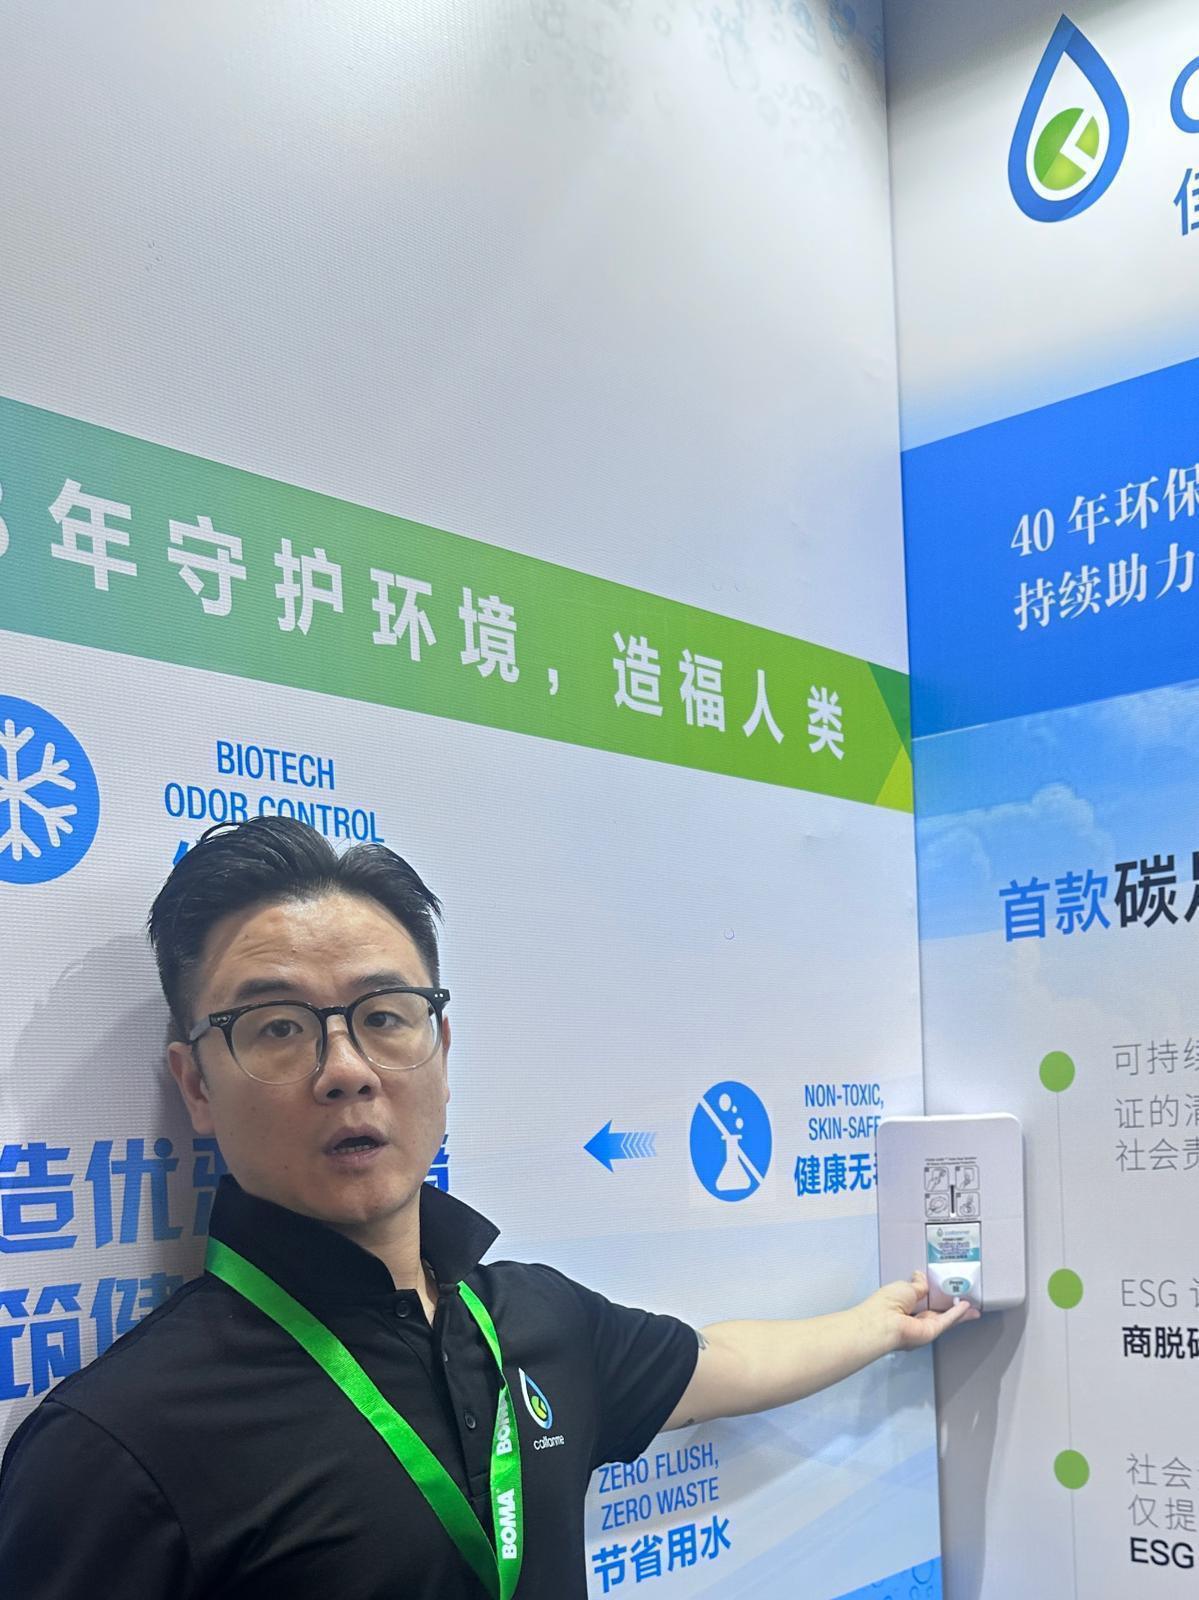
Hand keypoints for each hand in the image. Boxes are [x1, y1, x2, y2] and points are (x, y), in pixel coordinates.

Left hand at [865, 1271, 979, 1352]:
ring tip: (971, 1304)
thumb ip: (917, 1285)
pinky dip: (958, 1314)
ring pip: (946, 1318)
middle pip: (937, 1311)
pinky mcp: (931, 1331)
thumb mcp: (905, 1286)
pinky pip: (947, 1321)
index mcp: (904, 1306)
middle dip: (951, 1306)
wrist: (884, 1321)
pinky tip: (967, 1308)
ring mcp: (923, 1326)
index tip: (944, 1288)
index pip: (922, 1299)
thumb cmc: (885, 1303)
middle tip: (963, 1299)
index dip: (934, 1294)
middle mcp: (914, 1319)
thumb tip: (920, 1276)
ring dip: (959, 1312)